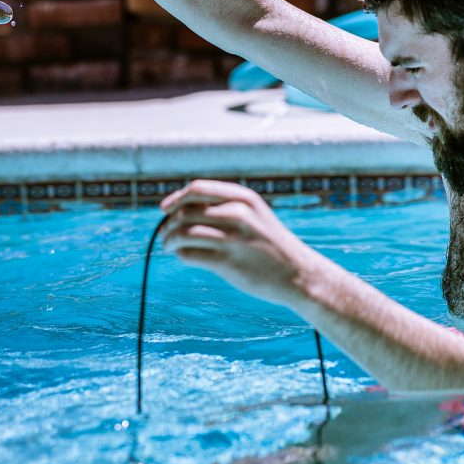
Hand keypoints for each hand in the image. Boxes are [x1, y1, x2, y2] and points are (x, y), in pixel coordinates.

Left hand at [161, 180, 319, 306]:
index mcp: (243, 198)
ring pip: (183, 232)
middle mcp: (238, 214)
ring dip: (169, 240)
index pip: (198, 188)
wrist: (298, 274)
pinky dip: (180, 255)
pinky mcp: (227, 262)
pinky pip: (189, 254)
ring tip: (169, 246)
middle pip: (185, 211)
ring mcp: (233, 238)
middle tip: (165, 234)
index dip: (176, 198)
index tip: (164, 209)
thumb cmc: (270, 245)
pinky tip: (183, 257)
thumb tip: (181, 209)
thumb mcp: (254, 215)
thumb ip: (225, 207)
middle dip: (169, 223)